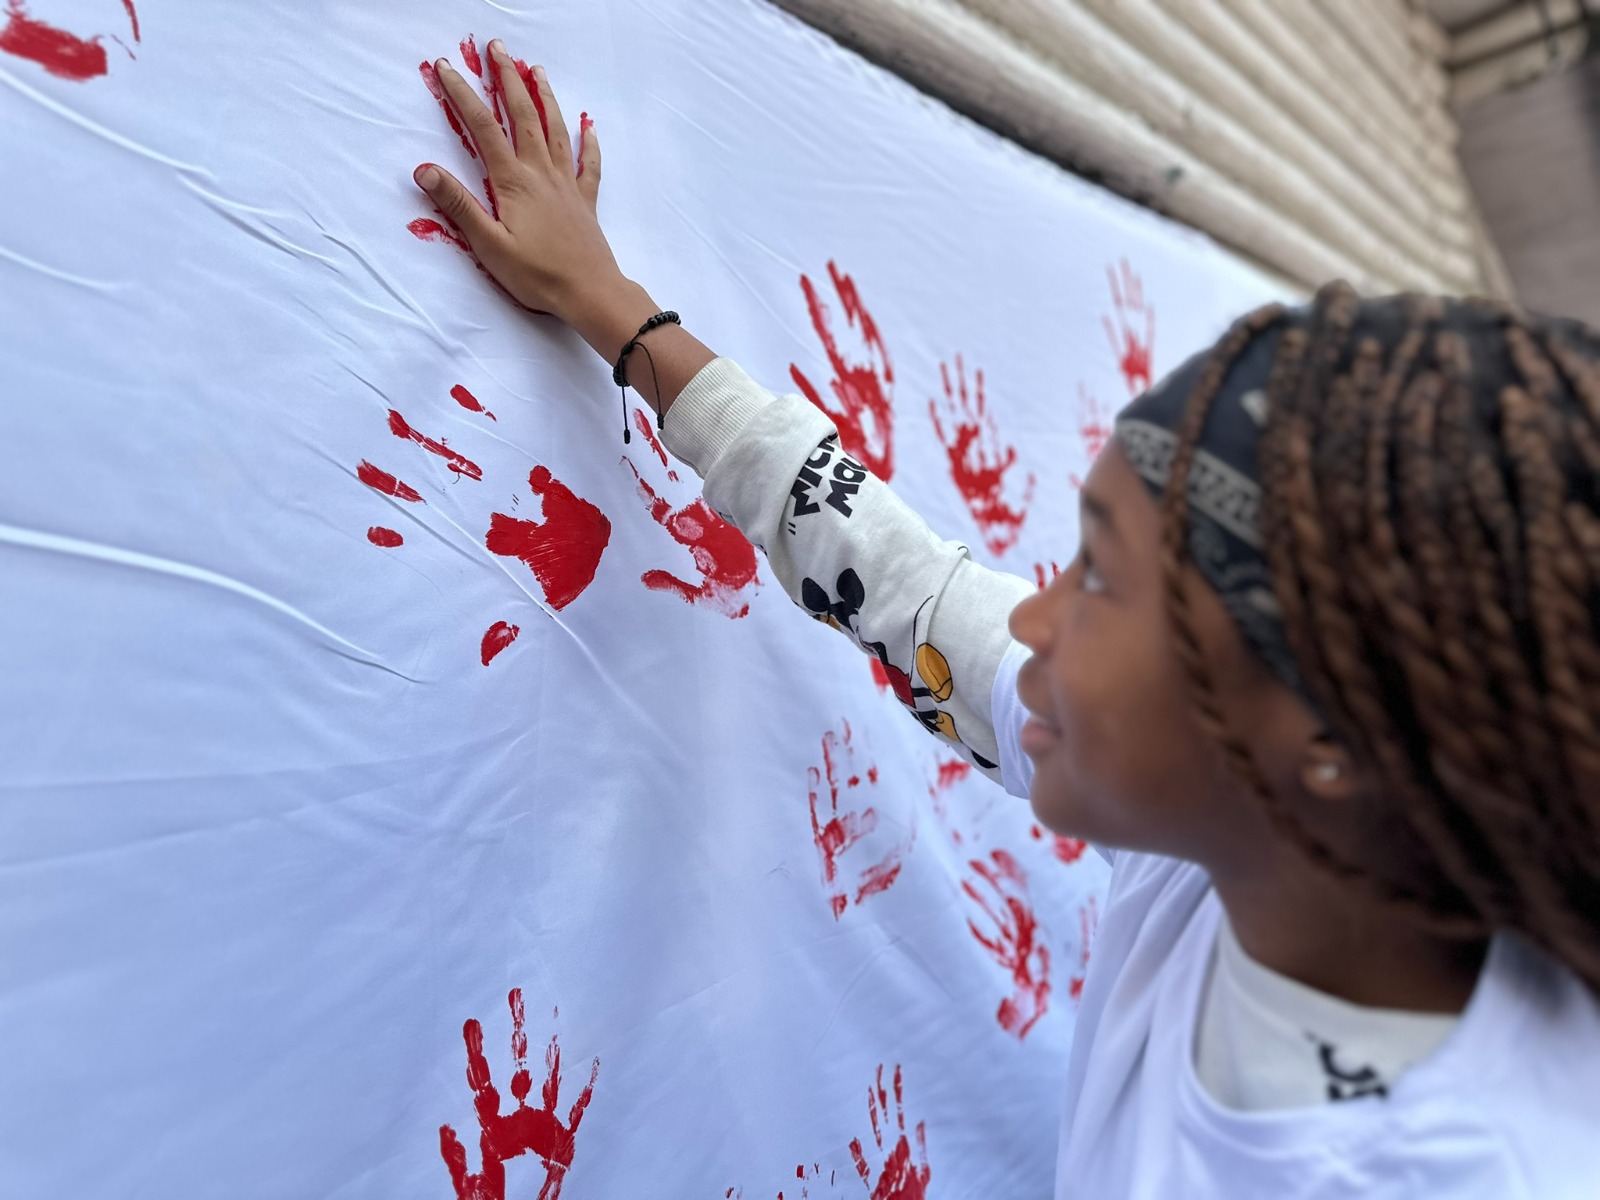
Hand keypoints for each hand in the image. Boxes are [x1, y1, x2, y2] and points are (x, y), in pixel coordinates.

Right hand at [413, 42, 636, 331]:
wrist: (590, 292)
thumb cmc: (537, 274)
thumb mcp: (488, 244)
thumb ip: (458, 205)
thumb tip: (424, 169)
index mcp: (513, 181)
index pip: (483, 127)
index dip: (463, 95)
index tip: (447, 68)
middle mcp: (541, 173)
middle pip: (522, 115)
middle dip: (507, 79)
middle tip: (497, 48)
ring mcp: (566, 184)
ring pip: (555, 129)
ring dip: (544, 97)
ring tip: (536, 70)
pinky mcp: (585, 201)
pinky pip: (587, 164)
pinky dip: (587, 142)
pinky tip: (588, 127)